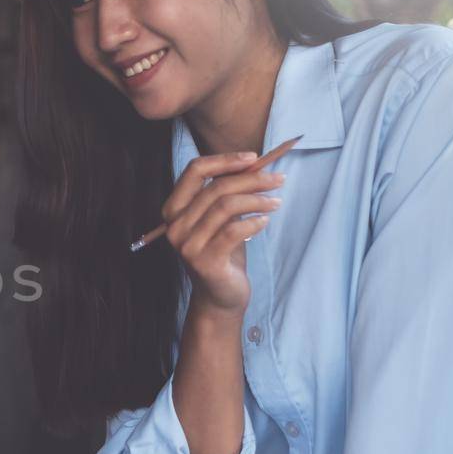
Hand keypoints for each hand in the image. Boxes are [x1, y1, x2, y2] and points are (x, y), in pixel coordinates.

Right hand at [161, 153, 282, 313]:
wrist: (220, 296)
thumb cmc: (223, 252)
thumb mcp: (222, 219)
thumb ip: (228, 193)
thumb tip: (256, 164)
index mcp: (174, 209)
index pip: (194, 171)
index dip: (225, 160)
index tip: (253, 158)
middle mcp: (175, 226)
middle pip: (215, 187)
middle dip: (252, 179)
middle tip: (278, 179)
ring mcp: (187, 245)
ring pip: (226, 206)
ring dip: (257, 199)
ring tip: (276, 202)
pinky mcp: (205, 261)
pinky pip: (234, 231)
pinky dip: (254, 222)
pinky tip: (265, 222)